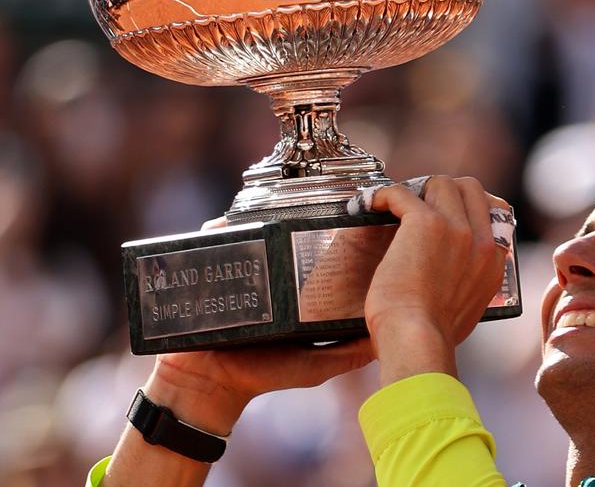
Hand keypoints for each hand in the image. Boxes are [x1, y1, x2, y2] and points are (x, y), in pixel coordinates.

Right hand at [102, 217, 374, 486]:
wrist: (210, 385)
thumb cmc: (263, 375)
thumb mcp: (314, 365)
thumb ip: (347, 355)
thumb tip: (383, 339)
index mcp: (292, 294)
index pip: (310, 258)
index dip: (325, 241)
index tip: (342, 223)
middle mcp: (267, 278)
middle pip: (280, 240)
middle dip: (289, 222)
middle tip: (303, 209)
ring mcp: (239, 275)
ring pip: (249, 236)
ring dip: (254, 221)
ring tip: (264, 212)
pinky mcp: (211, 276)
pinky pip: (214, 244)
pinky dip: (219, 230)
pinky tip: (226, 224)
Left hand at [363, 176, 509, 384]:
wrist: (418, 341)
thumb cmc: (432, 336)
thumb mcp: (467, 308)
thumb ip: (468, 284)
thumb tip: (454, 277)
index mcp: (492, 261)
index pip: (488, 212)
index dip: (462, 208)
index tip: (441, 214)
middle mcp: (481, 240)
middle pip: (469, 188)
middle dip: (443, 190)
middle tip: (418, 203)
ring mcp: (456, 228)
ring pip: (440, 183)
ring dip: (417, 189)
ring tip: (395, 204)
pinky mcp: (425, 223)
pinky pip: (403, 192)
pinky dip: (384, 195)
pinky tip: (371, 204)